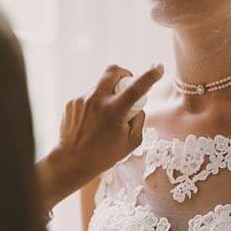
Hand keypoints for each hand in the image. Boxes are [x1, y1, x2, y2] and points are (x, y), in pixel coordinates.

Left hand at [38, 63, 163, 212]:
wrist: (71, 162)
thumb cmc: (103, 156)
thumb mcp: (131, 143)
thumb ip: (139, 120)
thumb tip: (138, 106)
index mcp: (115, 111)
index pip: (137, 86)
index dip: (151, 75)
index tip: (159, 68)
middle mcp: (97, 100)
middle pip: (113, 70)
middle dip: (124, 73)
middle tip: (126, 86)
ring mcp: (82, 99)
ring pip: (99, 84)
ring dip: (107, 92)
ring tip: (105, 115)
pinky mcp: (71, 102)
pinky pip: (87, 95)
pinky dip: (94, 103)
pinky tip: (91, 120)